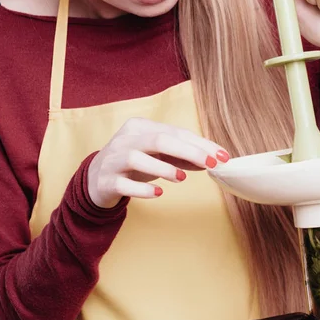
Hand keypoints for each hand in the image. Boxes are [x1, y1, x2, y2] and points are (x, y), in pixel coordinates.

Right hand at [87, 118, 229, 207]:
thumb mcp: (157, 155)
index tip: (222, 156)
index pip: (175, 132)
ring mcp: (113, 160)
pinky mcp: (106, 181)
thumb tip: (212, 159)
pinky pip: (124, 183)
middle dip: (188, 151)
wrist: (96, 180)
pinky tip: (158, 192)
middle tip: (211, 164)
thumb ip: (182, 156)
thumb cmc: (133, 164)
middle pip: (158, 140)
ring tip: (182, 178)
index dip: (200, 144)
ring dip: (162, 167)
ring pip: (137, 158)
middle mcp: (125, 139)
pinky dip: (142, 188)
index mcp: (140, 127)